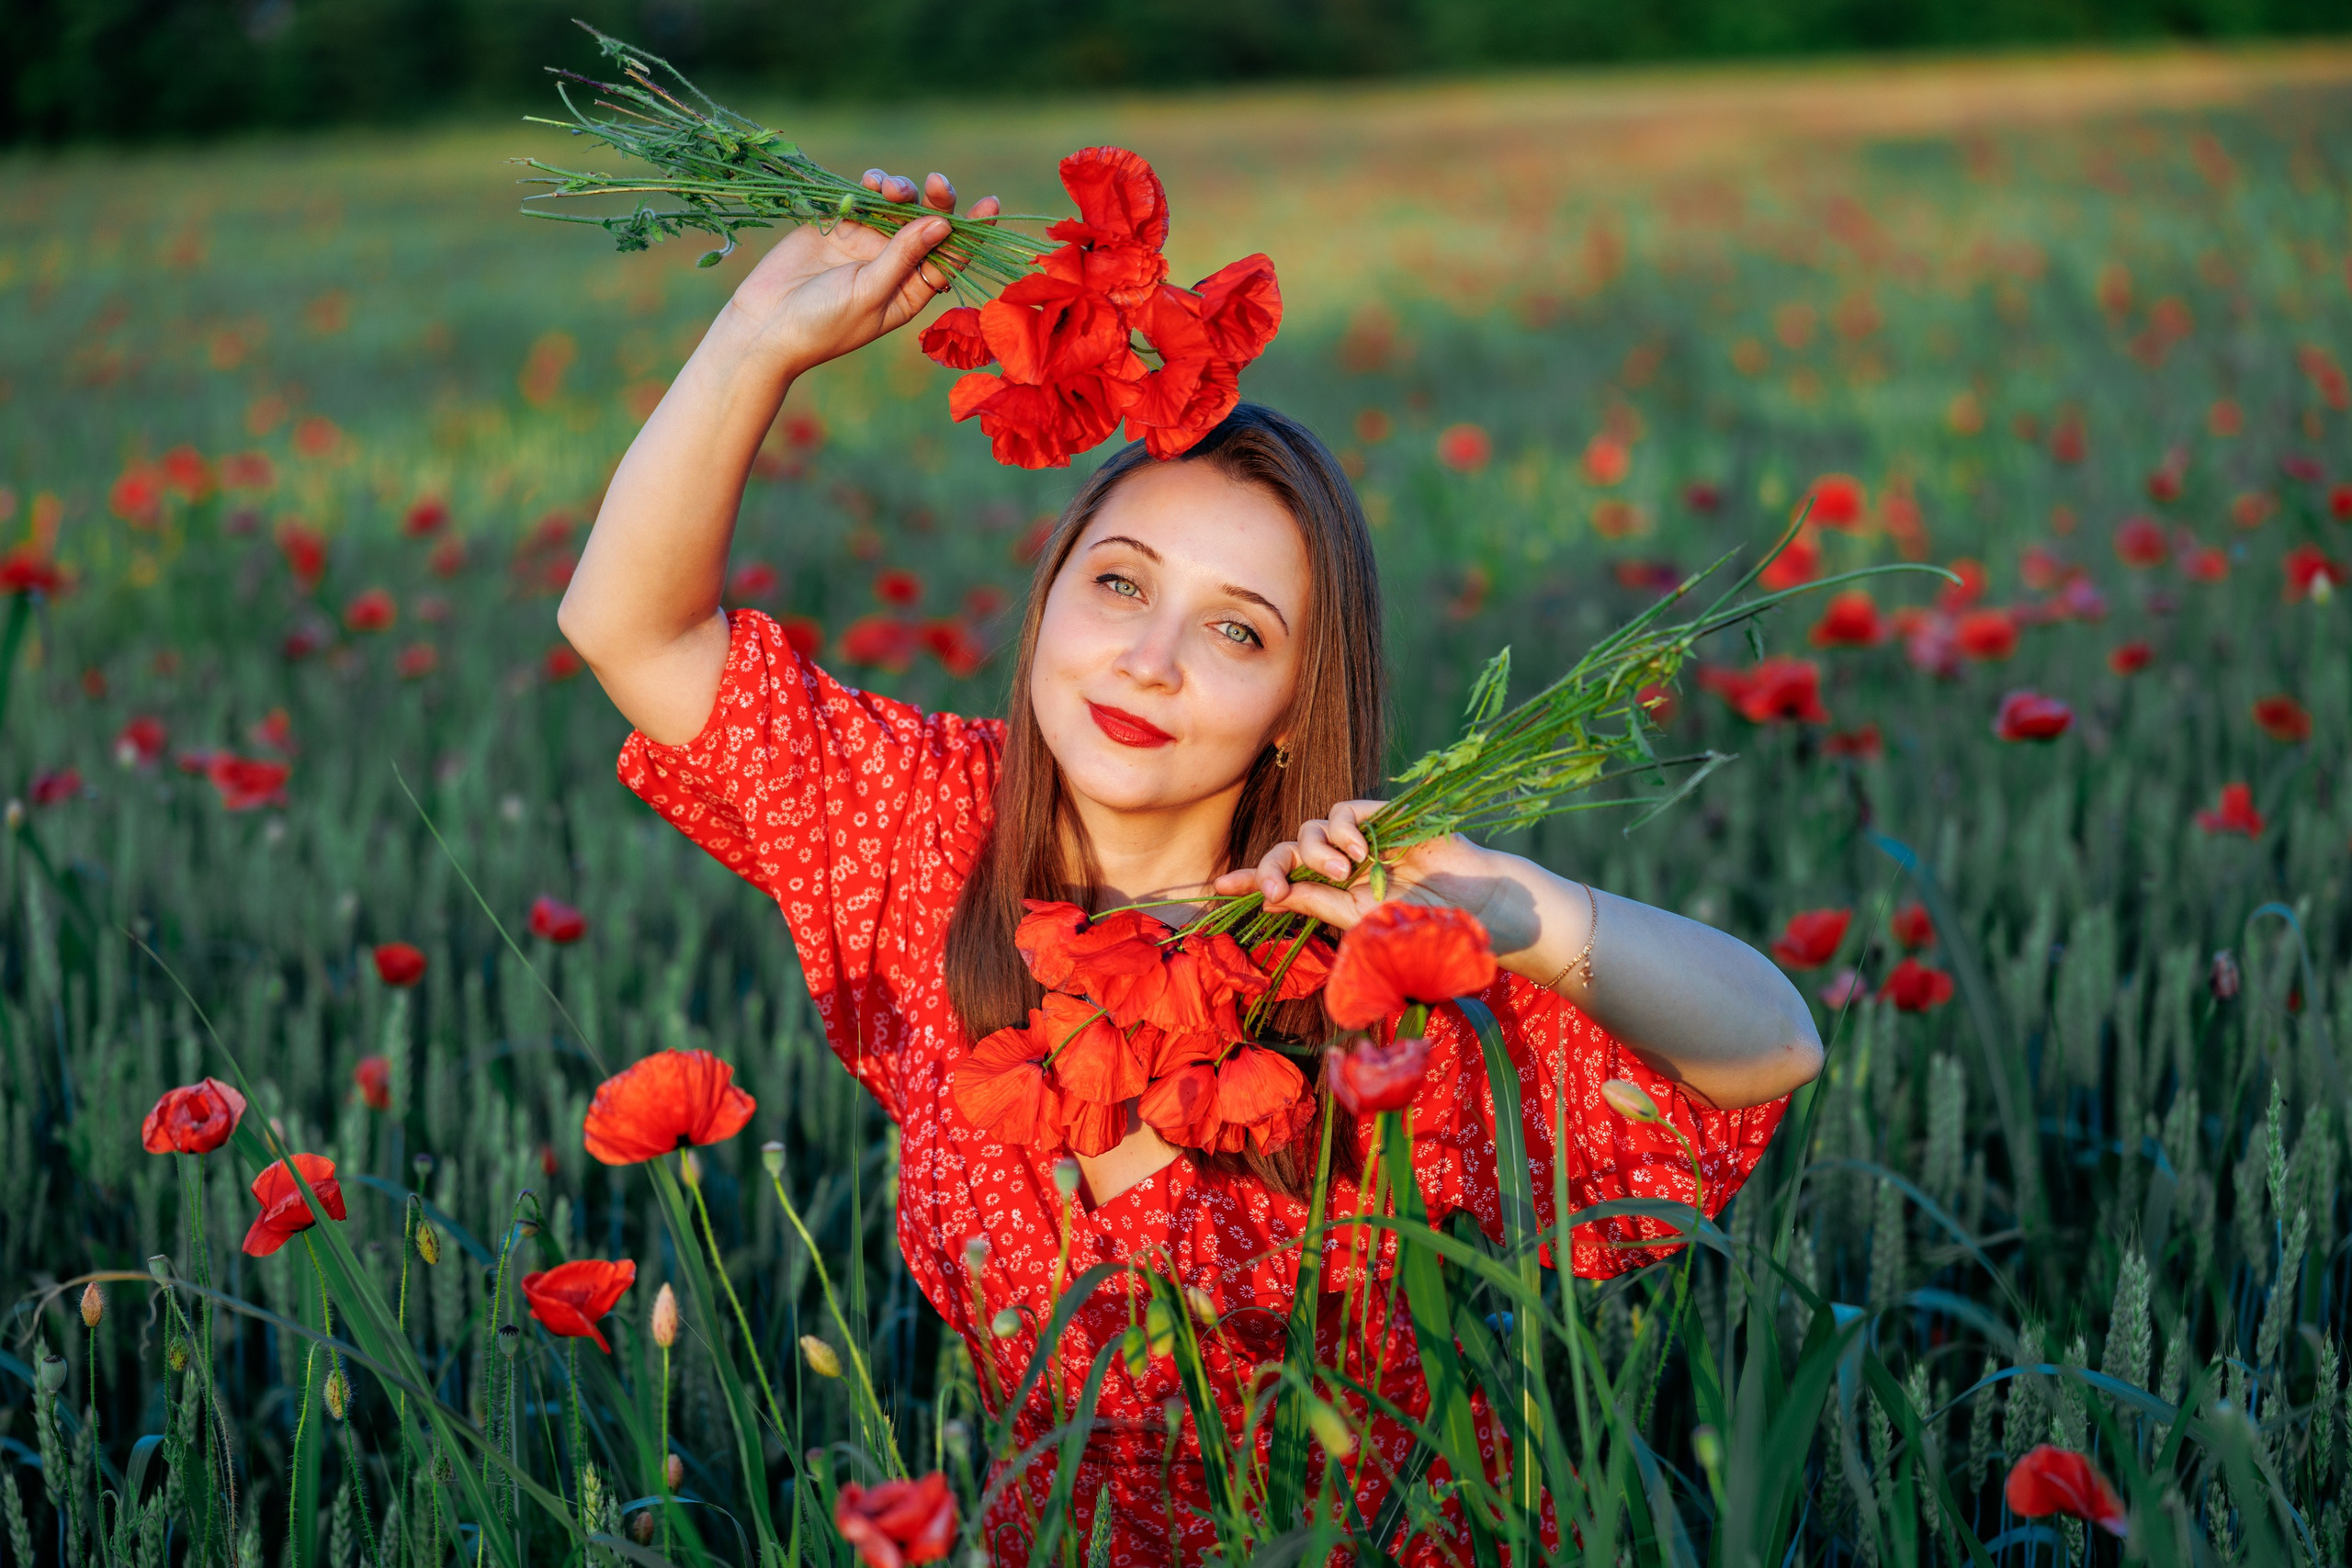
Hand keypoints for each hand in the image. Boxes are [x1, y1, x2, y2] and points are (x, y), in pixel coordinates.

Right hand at [724, 169, 998, 374]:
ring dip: (900, 191)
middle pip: (928, 225)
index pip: (952, 256)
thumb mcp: (870, 292)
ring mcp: (867, 243)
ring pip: (897, 207)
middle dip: (936, 201)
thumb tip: (943, 223)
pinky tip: (872, 182)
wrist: (765, 327)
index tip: (990, 204)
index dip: (973, 231)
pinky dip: (871, 186)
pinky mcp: (839, 226)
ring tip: (888, 187)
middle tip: (935, 183)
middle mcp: (895, 265)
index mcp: (912, 290)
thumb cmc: (823, 323)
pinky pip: (863, 199)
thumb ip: (904, 256)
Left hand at [1208, 800, 1543, 952]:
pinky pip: (1341, 811)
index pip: (1280, 880)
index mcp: (1331, 894)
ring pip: (1309, 829)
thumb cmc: (1423, 924)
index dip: (1247, 879)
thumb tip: (1270, 896)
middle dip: (1269, 866)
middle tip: (1272, 891)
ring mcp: (1360, 840)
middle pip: (1285, 851)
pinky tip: (1362, 854)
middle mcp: (1340, 864)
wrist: (1475, 909)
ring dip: (1316, 852)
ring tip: (1345, 872)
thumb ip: (1317, 903)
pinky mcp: (1381, 817)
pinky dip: (1341, 831)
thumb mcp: (1360, 921)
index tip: (1217, 887)